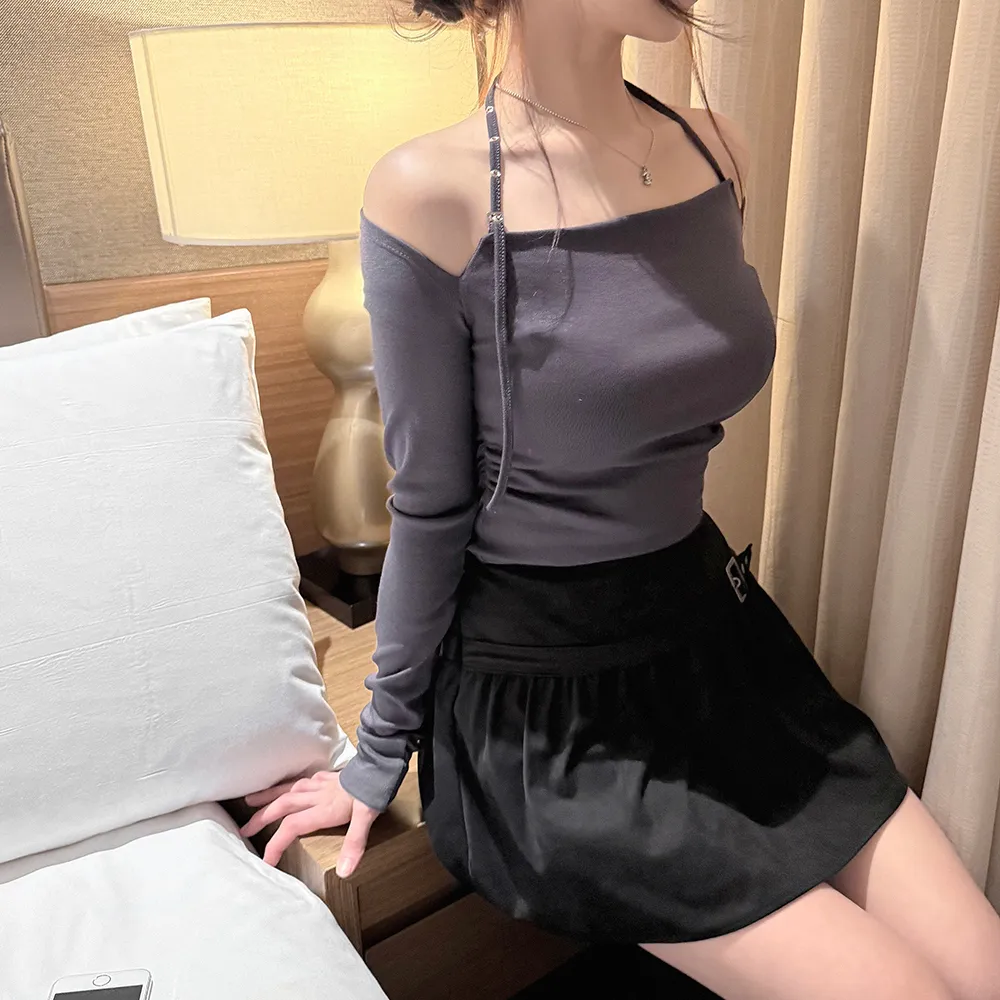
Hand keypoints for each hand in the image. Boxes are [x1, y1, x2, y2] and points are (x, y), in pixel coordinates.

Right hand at [241, 771, 378, 874]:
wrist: (380, 765)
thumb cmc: (373, 791)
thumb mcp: (367, 818)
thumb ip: (354, 844)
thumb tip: (345, 871)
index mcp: (323, 809)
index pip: (291, 827)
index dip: (276, 843)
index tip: (265, 860)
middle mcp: (317, 796)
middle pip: (283, 806)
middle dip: (262, 818)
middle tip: (244, 829)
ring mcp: (321, 784)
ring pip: (288, 789)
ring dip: (268, 796)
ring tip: (251, 800)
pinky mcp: (328, 776)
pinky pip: (302, 779)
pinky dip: (290, 783)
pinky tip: (288, 785)